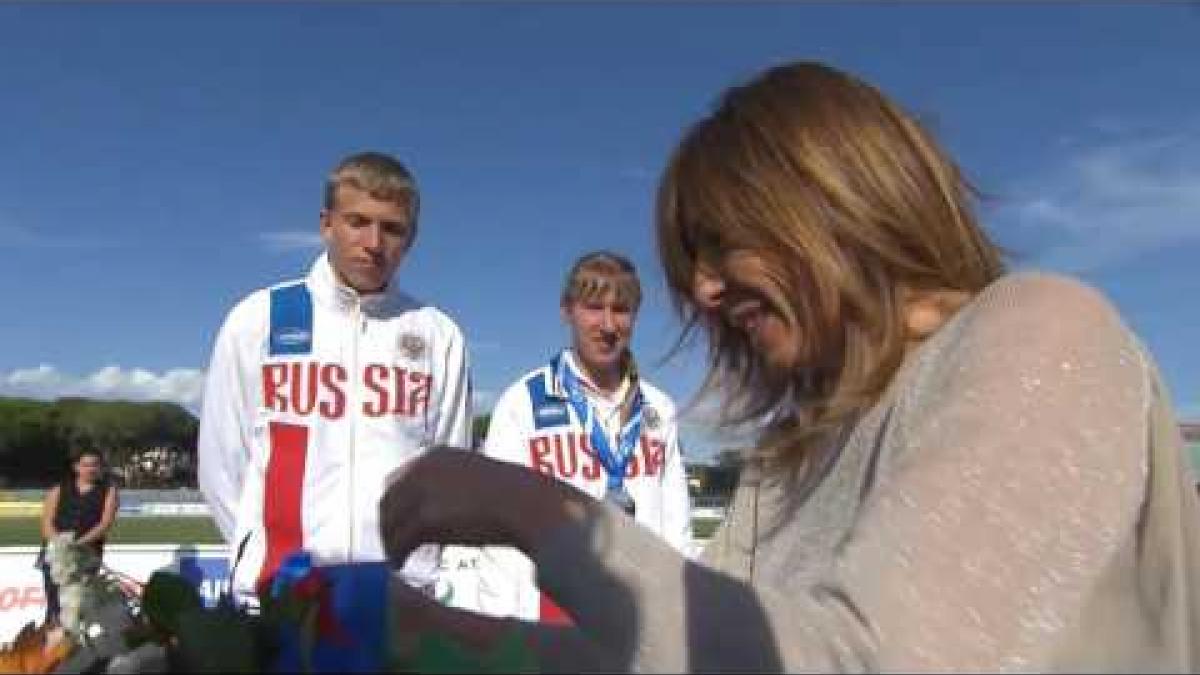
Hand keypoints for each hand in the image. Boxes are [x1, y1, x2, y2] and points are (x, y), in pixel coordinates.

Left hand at [379, 448, 582, 565]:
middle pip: (388, 500)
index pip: (398, 480)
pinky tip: (402, 565)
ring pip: (390, 522)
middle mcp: (422, 468)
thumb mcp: (475, 477)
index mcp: (435, 455)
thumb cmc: (512, 495)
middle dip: (387, 525)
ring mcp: (423, 492)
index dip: (394, 505)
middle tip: (392, 545)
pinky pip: (401, 541)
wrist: (528, 505)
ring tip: (396, 559)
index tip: (396, 523)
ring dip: (390, 542)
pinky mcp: (427, 518)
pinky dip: (397, 555)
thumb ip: (451, 486)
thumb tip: (439, 507)